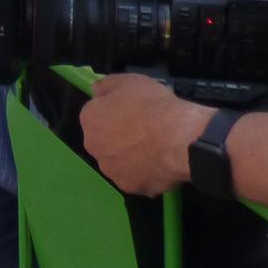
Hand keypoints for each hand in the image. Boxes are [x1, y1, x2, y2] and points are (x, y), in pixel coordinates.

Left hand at [78, 75, 213, 196]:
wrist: (177, 139)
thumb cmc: (152, 106)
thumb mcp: (129, 81)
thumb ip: (107, 85)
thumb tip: (95, 90)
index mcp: (90, 119)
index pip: (96, 114)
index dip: (114, 111)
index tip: (131, 111)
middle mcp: (94, 147)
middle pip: (104, 140)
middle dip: (119, 136)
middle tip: (143, 130)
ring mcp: (111, 170)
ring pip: (118, 162)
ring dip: (130, 156)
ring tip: (155, 148)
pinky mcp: (130, 187)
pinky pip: (136, 178)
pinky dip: (146, 173)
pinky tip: (160, 164)